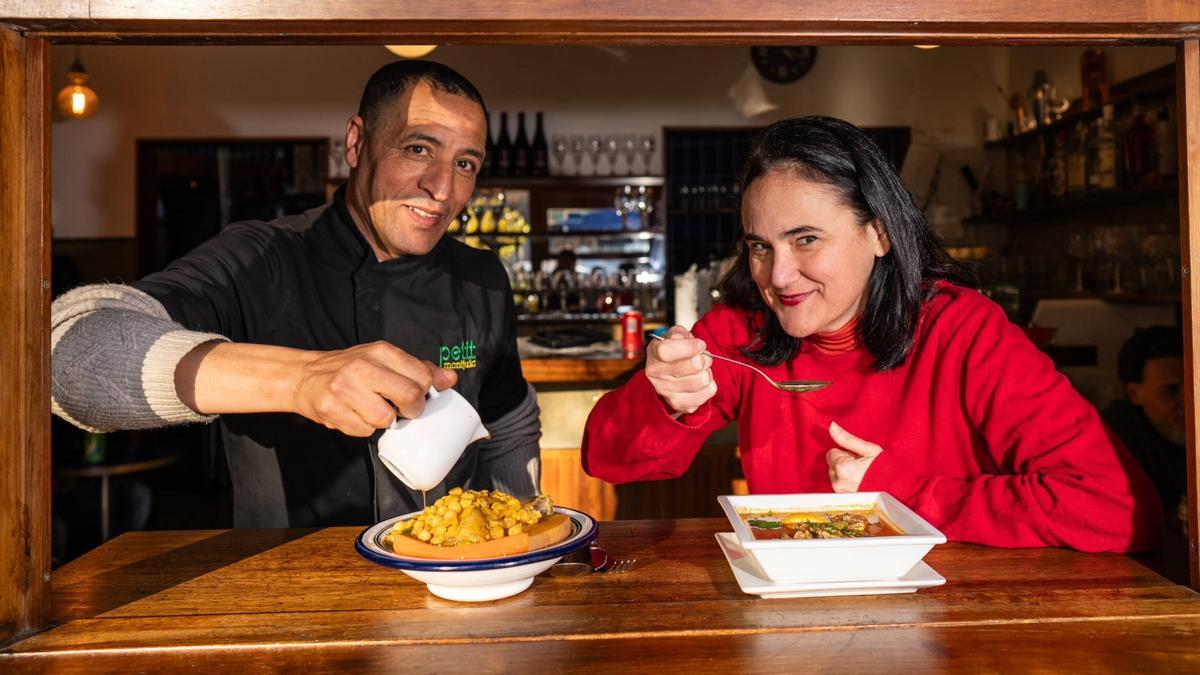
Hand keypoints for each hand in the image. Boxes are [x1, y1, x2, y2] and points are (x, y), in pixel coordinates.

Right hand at [292, 341, 456, 436]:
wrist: (305, 377)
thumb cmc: (350, 369)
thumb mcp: (384, 360)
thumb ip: (418, 368)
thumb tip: (449, 379)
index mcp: (381, 351)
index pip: (423, 376)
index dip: (425, 392)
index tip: (416, 395)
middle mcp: (362, 366)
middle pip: (410, 397)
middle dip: (411, 410)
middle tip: (400, 409)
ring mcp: (345, 389)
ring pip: (386, 419)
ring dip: (382, 420)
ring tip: (371, 409)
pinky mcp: (332, 410)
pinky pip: (364, 431)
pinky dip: (363, 428)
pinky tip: (354, 415)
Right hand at [645, 326, 714, 414]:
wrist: (668, 373)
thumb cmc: (674, 352)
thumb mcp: (675, 336)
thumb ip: (681, 334)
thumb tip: (693, 344)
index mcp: (654, 354)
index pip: (666, 351)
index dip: (689, 347)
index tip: (700, 345)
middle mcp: (656, 375)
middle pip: (693, 365)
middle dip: (704, 358)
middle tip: (702, 357)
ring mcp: (666, 392)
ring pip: (703, 380)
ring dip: (707, 372)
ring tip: (701, 370)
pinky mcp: (679, 404)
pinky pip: (707, 392)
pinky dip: (709, 385)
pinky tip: (700, 381)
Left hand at [825, 421, 882, 492]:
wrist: (896, 491)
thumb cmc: (886, 470)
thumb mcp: (869, 450)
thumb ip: (847, 439)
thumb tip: (832, 427)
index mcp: (842, 468)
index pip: (831, 453)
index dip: (846, 452)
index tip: (858, 457)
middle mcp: (838, 481)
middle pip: (832, 465)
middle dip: (844, 462)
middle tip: (862, 465)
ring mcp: (840, 492)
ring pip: (835, 475)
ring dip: (845, 473)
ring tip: (863, 474)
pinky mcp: (844, 499)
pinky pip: (840, 485)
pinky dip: (847, 482)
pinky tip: (861, 482)